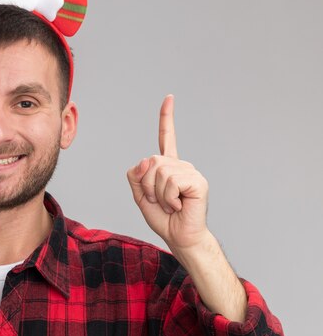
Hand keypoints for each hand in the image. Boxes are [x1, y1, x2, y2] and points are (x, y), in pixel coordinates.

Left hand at [127, 95, 209, 250]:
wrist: (180, 237)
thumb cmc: (163, 218)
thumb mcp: (140, 196)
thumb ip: (136, 176)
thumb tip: (147, 159)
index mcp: (168, 166)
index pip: (166, 137)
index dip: (166, 118)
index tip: (169, 98)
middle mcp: (180, 165)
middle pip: (150, 162)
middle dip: (147, 186)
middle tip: (160, 201)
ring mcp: (190, 172)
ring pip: (159, 172)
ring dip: (158, 194)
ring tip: (171, 204)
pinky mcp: (198, 182)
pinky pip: (171, 182)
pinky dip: (169, 198)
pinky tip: (179, 205)